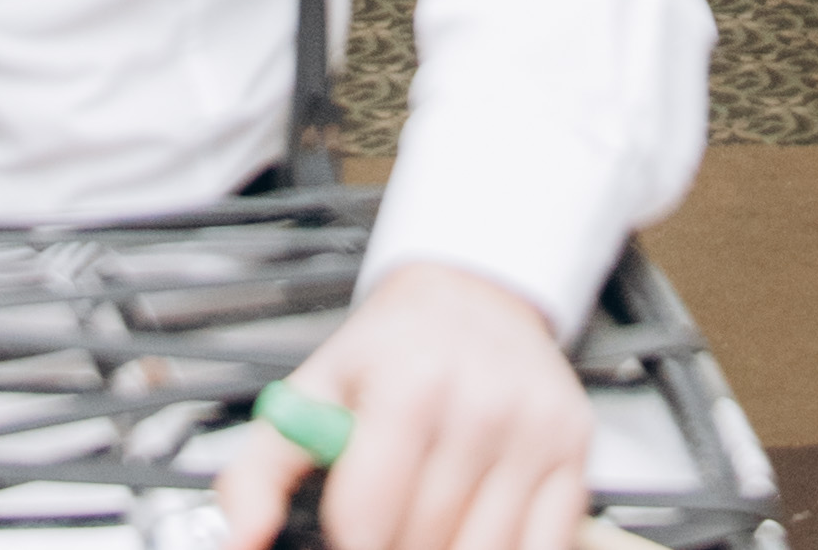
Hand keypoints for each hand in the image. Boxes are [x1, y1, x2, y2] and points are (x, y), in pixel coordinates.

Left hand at [213, 263, 591, 549]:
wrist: (477, 292)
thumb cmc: (393, 350)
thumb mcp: (315, 387)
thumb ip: (262, 468)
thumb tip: (241, 537)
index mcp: (410, 383)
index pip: (366, 519)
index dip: (348, 540)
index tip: (347, 530)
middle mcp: (480, 403)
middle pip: (422, 543)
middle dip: (394, 546)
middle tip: (386, 522)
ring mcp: (535, 431)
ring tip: (424, 524)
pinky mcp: (575, 454)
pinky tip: (473, 532)